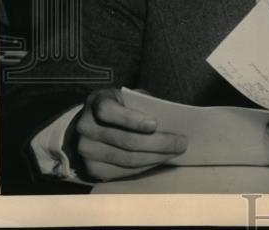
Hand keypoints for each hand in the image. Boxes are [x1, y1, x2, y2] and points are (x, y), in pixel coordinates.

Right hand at [64, 88, 187, 181]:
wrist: (88, 127)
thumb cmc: (118, 108)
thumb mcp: (127, 97)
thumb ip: (143, 103)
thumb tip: (170, 117)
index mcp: (96, 102)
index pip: (109, 111)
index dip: (132, 119)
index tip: (155, 124)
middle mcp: (86, 127)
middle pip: (126, 140)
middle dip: (158, 143)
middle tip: (181, 143)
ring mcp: (86, 151)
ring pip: (127, 159)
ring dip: (156, 157)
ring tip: (176, 152)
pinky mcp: (92, 170)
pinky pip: (123, 172)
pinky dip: (145, 167)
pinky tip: (160, 160)